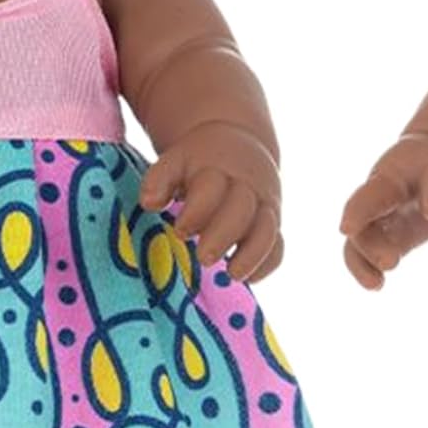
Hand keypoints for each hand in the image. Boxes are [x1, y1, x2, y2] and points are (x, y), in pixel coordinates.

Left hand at [137, 121, 281, 282]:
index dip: (197, 211)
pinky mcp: (272, 225)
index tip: (180, 230)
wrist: (240, 148)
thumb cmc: (200, 163)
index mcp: (218, 169)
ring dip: (252, 255)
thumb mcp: (177, 160)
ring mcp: (263, 207)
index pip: (212, 188)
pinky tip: (248, 278)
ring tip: (233, 274)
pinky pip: (277, 247)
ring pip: (266, 230)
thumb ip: (160, 178)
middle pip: (242, 210)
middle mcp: (246, 187)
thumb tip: (149, 203)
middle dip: (223, 236)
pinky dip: (266, 264)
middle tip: (203, 258)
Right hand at [340, 131, 427, 288]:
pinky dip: (371, 271)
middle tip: (392, 262)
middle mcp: (375, 204)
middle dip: (371, 247)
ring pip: (360, 247)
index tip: (347, 229)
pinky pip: (373, 257)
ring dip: (364, 265)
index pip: (368, 197)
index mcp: (385, 181)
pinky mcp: (392, 238)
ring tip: (376, 285)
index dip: (357, 212)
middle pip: (363, 228)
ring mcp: (380, 223)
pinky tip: (376, 285)